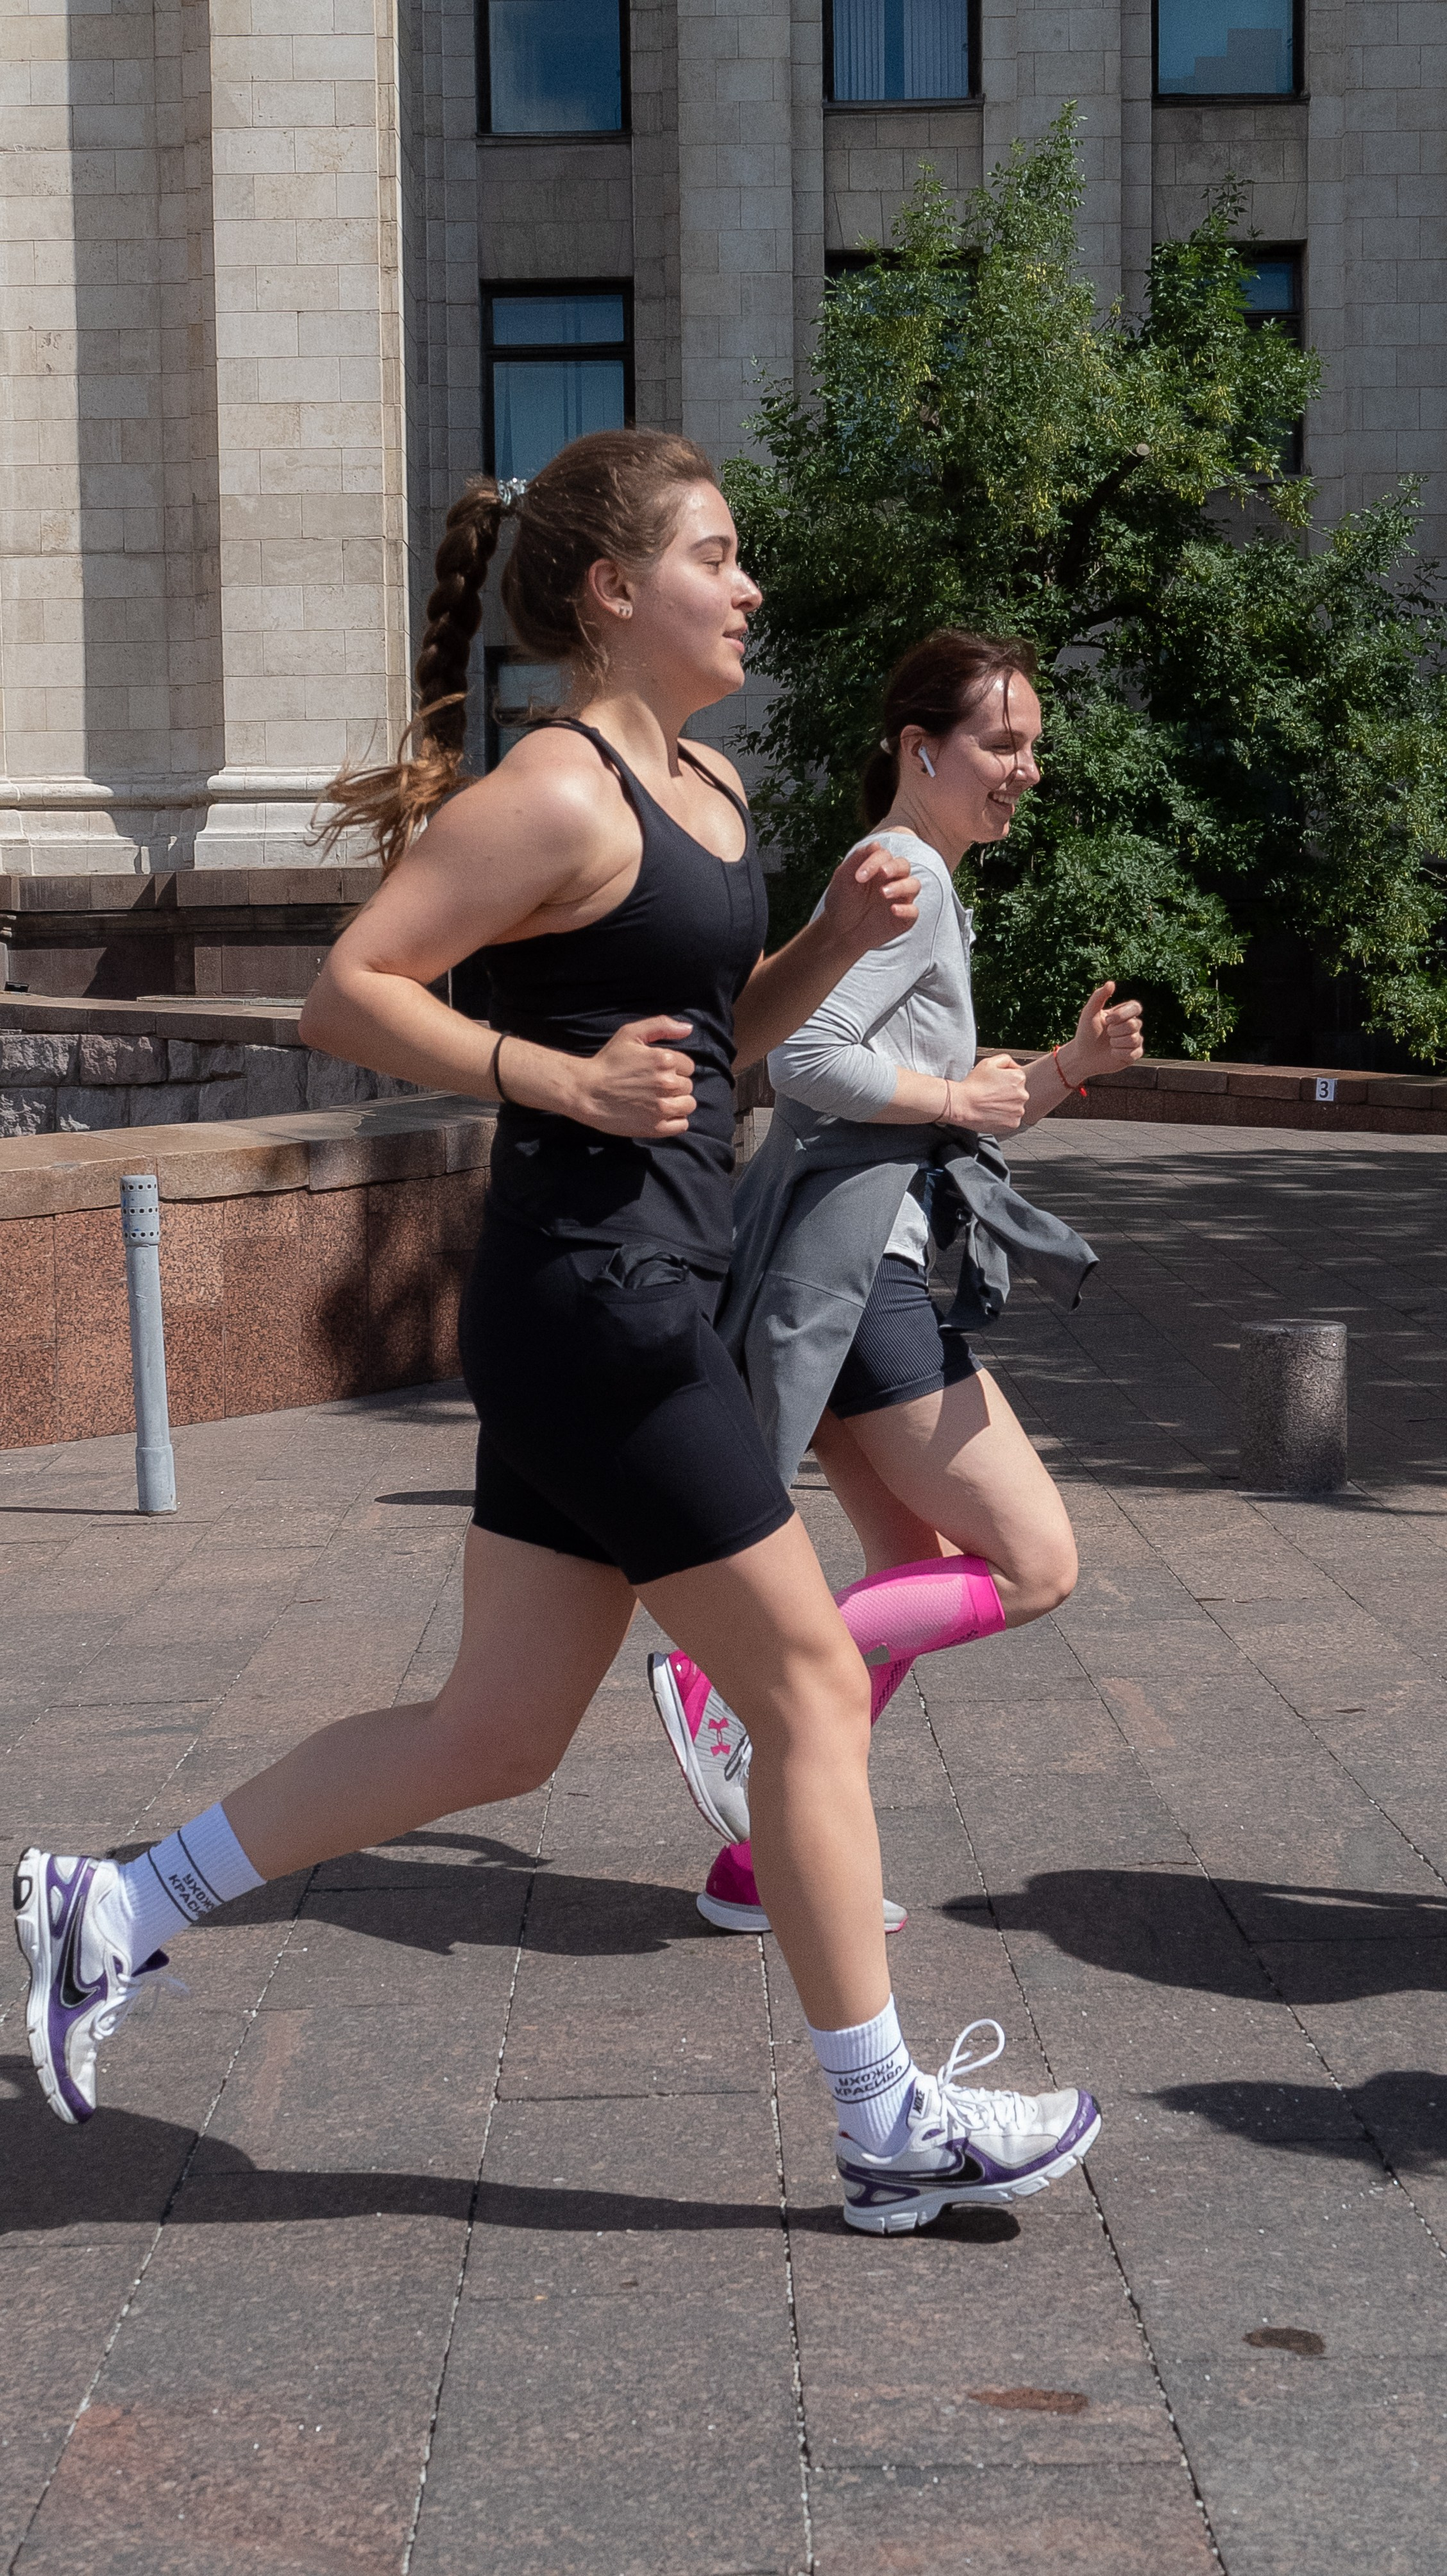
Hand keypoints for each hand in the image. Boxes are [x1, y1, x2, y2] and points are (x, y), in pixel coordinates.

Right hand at [572, 1016, 696, 1137]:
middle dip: (674, 1085)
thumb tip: (688, 1029)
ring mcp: (663, 1108)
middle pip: (688, 1086)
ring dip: (677, 1103)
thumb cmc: (607, 1062)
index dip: (675, 1068)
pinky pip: (682, 1125)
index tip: (657, 1071)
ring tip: (658, 1100)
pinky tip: (659, 1114)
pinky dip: (675, 1120)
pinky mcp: (656, 1127)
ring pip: (688, 1105)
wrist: (586, 1092)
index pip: (688, 1066)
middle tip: (653, 1086)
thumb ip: (662, 1025)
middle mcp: (667, 1083)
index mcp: (665, 1060)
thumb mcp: (631, 1033)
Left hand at [820, 839, 919, 956]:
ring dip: (901, 886)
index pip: (885, 856)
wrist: (839, 930)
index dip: (874, 861)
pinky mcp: (903, 918)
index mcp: (878, 868)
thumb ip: (857, 859)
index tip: (859, 877)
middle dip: (894, 867)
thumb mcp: (844, 878)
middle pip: (904, 866)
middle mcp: (893, 880)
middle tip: (882, 873)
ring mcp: (900, 899)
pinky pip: (913, 911)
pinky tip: (893, 910)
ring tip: (883, 893)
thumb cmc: (842, 900)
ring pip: (914, 885)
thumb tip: (876, 844)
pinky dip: (906, 909)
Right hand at [952, 1052, 1030, 1133]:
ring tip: (991, 1105)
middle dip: (1007, 1095)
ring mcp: (1019, 1110)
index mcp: (1019, 1078)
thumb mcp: (988, 1062)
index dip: (1003, 1082)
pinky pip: (1011, 1120)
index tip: (994, 1086)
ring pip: (1015, 1107)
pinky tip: (992, 1114)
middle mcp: (1023, 1094)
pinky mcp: (1013, 1124)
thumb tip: (1016, 1067)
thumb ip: (1006, 1060)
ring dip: (1006, 1107)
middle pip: (1018, 1094)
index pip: (1017, 1079)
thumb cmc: (973, 1084)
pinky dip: (1004, 1118)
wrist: (962, 1104)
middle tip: (991, 1096)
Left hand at [1062, 981, 1144, 1080]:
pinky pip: (1133, 1053)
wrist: (1082, 1056)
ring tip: (1109, 1044)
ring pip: (1135, 1039)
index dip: (1123, 1014)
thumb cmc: (1086, 1033)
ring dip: (1116, 1042)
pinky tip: (1112, 1053)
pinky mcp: (1134, 1055)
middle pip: (1135, 1024)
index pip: (1136, 1007)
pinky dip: (1119, 1053)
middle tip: (1107, 1034)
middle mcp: (1132, 1026)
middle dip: (1116, 1030)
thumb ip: (1098, 997)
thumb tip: (1111, 983)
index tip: (1108, 1020)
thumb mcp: (1089, 1013)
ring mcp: (1134, 1041)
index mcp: (1124, 1013)